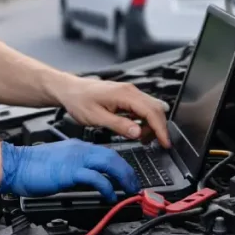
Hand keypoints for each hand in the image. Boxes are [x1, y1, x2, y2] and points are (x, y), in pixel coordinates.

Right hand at [0, 139, 140, 201]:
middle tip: (134, 185)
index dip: (121, 166)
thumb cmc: (31, 166)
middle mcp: (80, 150)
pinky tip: (111, 196)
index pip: (106, 153)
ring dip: (123, 178)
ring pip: (109, 164)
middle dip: (127, 172)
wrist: (15, 165)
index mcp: (77, 147)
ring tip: (129, 191)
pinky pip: (96, 178)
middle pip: (113, 157)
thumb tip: (89, 180)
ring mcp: (76, 160)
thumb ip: (76, 168)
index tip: (127, 177)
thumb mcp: (59, 163)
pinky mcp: (70, 172)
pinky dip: (107, 187)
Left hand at [53, 78, 170, 147]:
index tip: (165, 142)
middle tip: (156, 144)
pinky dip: (144, 120)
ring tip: (141, 138)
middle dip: (159, 128)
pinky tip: (136, 129)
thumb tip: (138, 133)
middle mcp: (130, 91)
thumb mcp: (97, 117)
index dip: (161, 129)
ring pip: (151, 108)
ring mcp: (129, 92)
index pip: (151, 112)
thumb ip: (119, 125)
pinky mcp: (126, 96)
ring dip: (151, 125)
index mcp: (125, 94)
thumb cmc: (79, 101)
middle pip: (156, 109)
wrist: (69, 90)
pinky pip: (142, 108)